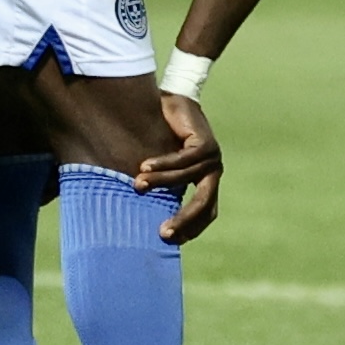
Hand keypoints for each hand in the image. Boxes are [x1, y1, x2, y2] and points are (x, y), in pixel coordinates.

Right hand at [136, 94, 223, 242]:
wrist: (169, 103)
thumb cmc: (159, 138)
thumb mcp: (160, 169)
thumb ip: (157, 188)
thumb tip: (132, 215)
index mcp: (205, 181)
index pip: (206, 212)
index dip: (191, 228)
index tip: (171, 242)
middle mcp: (212, 171)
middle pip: (204, 204)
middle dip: (184, 219)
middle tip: (163, 232)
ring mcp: (211, 156)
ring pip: (185, 177)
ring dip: (160, 182)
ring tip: (137, 184)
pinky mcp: (205, 142)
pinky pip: (183, 158)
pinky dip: (163, 164)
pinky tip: (144, 166)